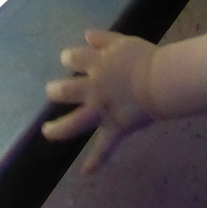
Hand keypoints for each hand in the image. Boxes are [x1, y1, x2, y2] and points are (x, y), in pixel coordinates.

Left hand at [42, 29, 155, 173]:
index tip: (66, 59)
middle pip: (66, 90)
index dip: (69, 58)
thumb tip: (86, 35)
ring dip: (58, 129)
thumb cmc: (145, 58)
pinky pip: (104, 148)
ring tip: (47, 131)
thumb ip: (103, 39)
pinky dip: (97, 160)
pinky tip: (87, 172)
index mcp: (97, 64)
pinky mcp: (114, 128)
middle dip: (56, 91)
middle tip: (51, 91)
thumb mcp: (123, 41)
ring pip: (74, 123)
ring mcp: (101, 110)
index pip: (75, 58)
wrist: (159, 80)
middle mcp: (93, 88)